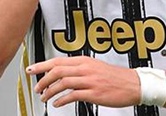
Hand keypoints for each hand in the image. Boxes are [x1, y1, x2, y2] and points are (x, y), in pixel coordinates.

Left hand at [26, 56, 140, 107]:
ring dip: (50, 91)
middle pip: (57, 70)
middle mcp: (85, 68)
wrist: (133, 84)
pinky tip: (57, 103)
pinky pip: (72, 95)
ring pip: (62, 82)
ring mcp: (89, 80)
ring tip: (44, 97)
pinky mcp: (94, 93)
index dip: (42, 65)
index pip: (58, 61)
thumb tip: (63, 72)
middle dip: (42, 79)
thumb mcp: (96, 67)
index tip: (32, 69)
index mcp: (85, 61)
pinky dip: (61, 99)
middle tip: (36, 87)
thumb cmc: (116, 77)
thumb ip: (80, 69)